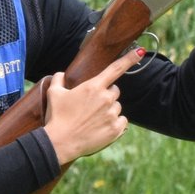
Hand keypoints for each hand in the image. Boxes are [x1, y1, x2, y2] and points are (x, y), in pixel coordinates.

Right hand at [42, 47, 142, 164]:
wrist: (60, 142)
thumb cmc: (56, 117)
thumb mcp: (54, 94)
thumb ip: (59, 79)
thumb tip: (61, 74)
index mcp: (94, 86)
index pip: (115, 68)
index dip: (129, 58)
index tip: (140, 51)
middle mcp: (106, 98)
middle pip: (114, 91)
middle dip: (106, 95)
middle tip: (91, 106)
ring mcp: (112, 114)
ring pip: (117, 107)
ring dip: (109, 110)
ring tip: (93, 119)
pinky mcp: (115, 129)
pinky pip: (122, 121)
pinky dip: (115, 123)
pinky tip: (102, 127)